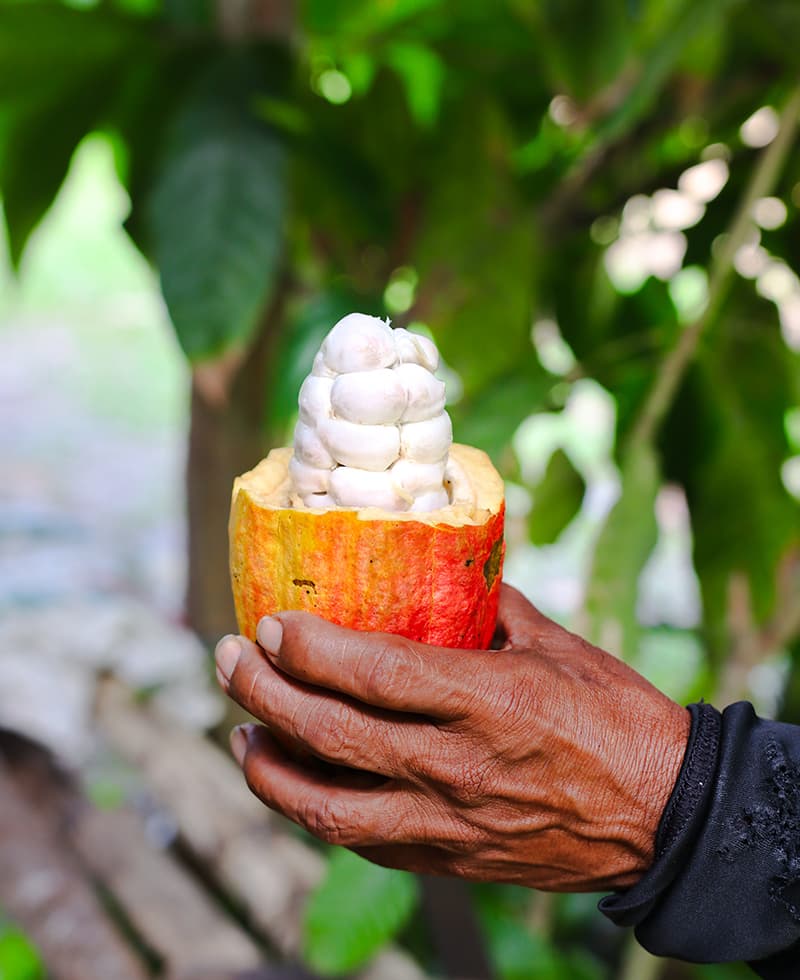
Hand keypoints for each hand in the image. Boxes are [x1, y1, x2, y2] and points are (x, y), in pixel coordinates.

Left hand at [214, 585, 689, 890]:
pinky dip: (316, 809)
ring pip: (328, 806)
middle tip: (231, 658)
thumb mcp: (562, 648)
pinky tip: (295, 783)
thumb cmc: (621, 720)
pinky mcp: (450, 859)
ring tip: (241, 730)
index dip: (311, 649)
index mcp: (490, 701)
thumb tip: (450, 577)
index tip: (271, 623)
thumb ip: (496, 611)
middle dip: (264, 692)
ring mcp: (449, 823)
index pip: (376, 675)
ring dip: (269, 767)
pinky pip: (363, 840)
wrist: (666, 820)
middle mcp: (458, 767)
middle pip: (331, 735)